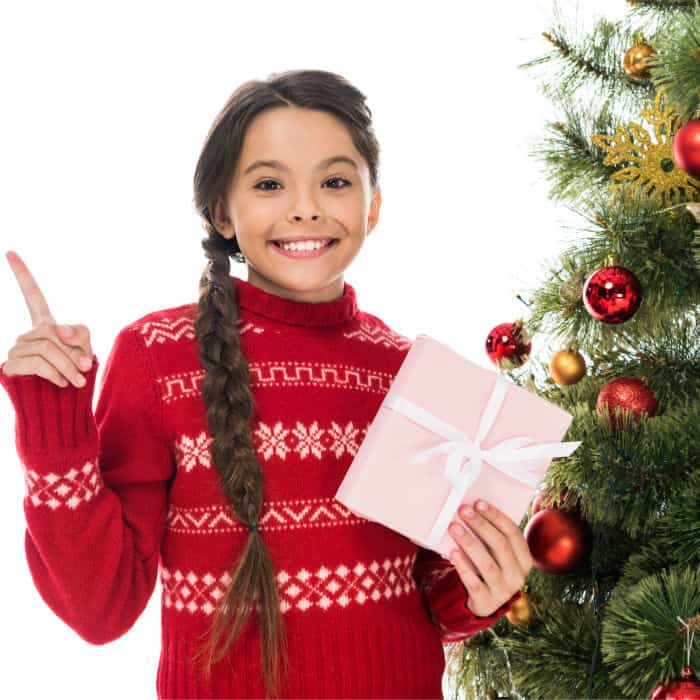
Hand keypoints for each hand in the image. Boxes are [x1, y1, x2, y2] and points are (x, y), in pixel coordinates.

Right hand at [2, 250, 93, 388]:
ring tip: (78, 381)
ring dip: (68, 365)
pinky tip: (61, 383)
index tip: (10, 252)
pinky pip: (37, 362)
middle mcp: (27, 334)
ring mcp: (16, 350)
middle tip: (86, 370)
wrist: (61, 410)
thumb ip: (79, 334)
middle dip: (74, 351)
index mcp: (46, 325)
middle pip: (53, 331)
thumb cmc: (75, 377)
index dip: (22, 274)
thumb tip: (58, 331)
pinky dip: (54, 373)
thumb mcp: (85, 351)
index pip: (33, 295)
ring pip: (47, 347)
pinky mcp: (10, 366)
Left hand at [448, 500, 533, 616]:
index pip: (513, 533)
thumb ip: (491, 537)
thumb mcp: (496, 554)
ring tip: (453, 527)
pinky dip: (463, 566)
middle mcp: (518, 576)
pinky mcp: (486, 602)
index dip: (496, 517)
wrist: (482, 601)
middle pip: (500, 545)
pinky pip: (474, 583)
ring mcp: (503, 591)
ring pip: (487, 563)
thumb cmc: (488, 566)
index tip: (478, 503)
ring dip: (469, 542)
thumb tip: (473, 508)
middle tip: (463, 510)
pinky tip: (452, 552)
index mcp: (524, 560)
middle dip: (481, 525)